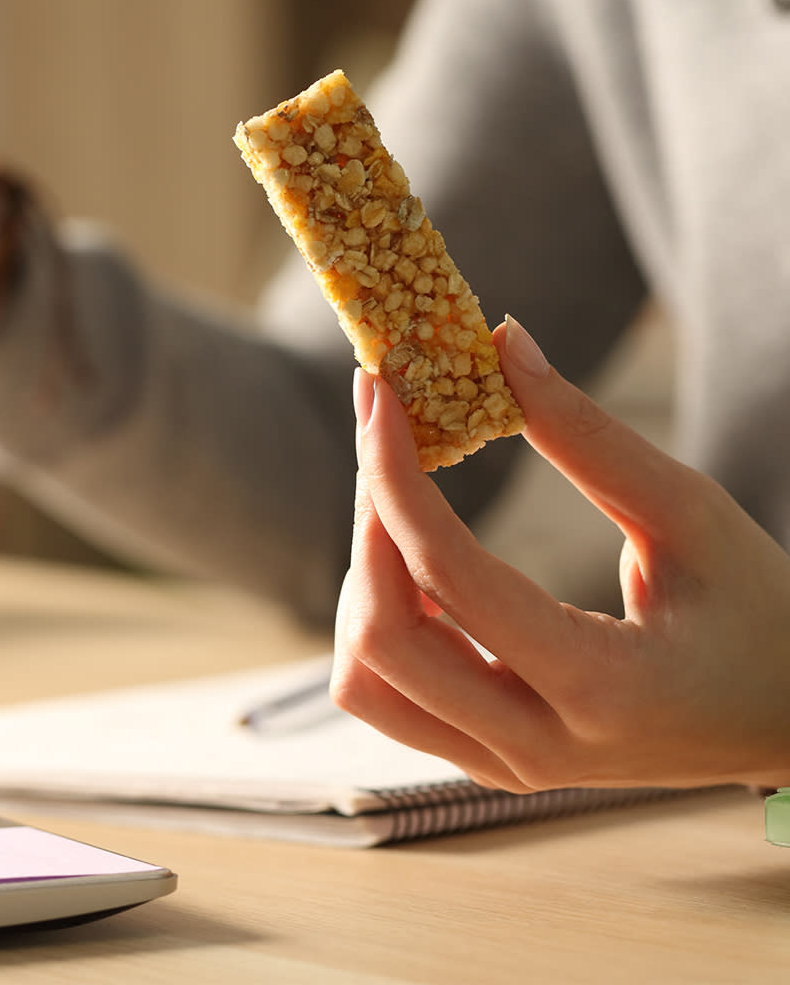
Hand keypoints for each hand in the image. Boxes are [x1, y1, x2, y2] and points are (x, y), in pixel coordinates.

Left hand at [332, 316, 789, 791]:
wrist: (787, 721)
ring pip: (363, 681)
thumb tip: (501, 342)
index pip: (451, 576)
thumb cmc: (757, 612)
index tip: (377, 394)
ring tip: (404, 503)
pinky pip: (387, 695)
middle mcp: (537, 747)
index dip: (395, 474)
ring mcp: (504, 767)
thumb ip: (589, 436)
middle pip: (382, 641)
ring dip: (363, 581)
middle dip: (367, 524)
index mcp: (601, 686)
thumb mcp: (691, 515)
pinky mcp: (485, 759)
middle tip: (385, 436)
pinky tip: (418, 564)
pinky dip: (376, 621)